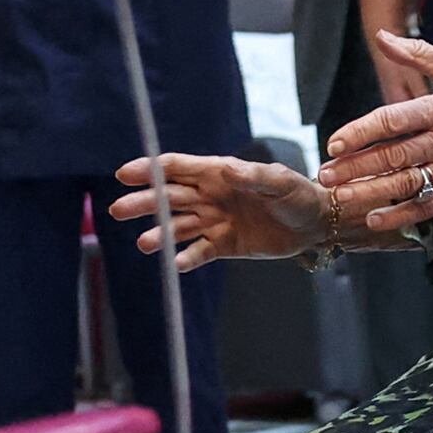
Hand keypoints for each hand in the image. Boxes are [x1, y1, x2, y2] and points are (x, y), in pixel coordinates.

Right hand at [113, 151, 327, 268]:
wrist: (314, 224)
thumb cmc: (297, 193)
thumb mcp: (279, 181)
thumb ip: (254, 177)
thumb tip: (228, 171)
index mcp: (218, 173)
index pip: (176, 168)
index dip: (150, 170)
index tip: (125, 174)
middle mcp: (210, 196)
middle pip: (169, 197)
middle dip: (144, 202)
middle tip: (117, 210)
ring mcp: (214, 221)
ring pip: (178, 226)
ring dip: (160, 233)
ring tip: (144, 244)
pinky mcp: (223, 245)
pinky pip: (199, 251)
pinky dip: (187, 258)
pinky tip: (176, 264)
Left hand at [319, 35, 432, 232]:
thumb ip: (421, 54)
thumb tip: (384, 36)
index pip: (394, 120)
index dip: (361, 132)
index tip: (335, 142)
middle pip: (393, 156)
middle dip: (355, 167)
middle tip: (324, 175)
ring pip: (406, 183)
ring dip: (370, 192)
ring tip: (340, 197)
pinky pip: (428, 206)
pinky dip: (401, 214)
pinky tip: (375, 217)